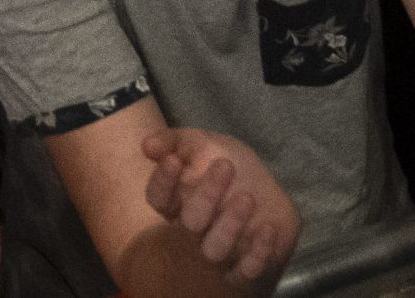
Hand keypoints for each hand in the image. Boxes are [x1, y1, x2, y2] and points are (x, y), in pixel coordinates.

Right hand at [140, 130, 299, 286]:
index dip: (162, 182)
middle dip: (207, 195)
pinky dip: (257, 254)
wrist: (268, 195)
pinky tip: (268, 228)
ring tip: (247, 198)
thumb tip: (147, 145)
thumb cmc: (228, 167)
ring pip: (214, 250)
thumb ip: (174, 142)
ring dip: (229, 226)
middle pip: (189, 223)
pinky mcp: (244, 270)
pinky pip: (246, 272)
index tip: (173, 160)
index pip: (158, 199)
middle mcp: (192, 232)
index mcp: (176, 203)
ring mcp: (217, 254)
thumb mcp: (203, 144)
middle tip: (226, 164)